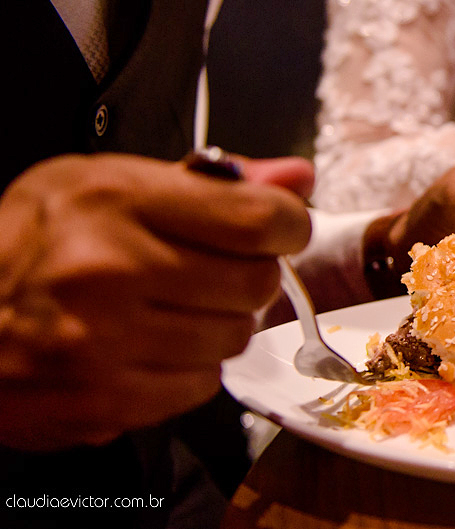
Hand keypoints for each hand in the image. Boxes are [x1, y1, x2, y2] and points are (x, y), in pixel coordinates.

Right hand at [0, 152, 311, 450]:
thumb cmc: (30, 242)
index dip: (286, 224)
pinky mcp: (103, 402)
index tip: (276, 228)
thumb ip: (214, 182)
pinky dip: (189, 367)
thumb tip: (297, 179)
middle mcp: (109, 272)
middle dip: (249, 274)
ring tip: (171, 306)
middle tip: (212, 268)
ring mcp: (104, 345)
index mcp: (115, 202)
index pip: (259, 220)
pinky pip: (200, 386)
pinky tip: (149, 344)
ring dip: (219, 322)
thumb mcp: (109, 182)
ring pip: (234, 338)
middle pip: (256, 283)